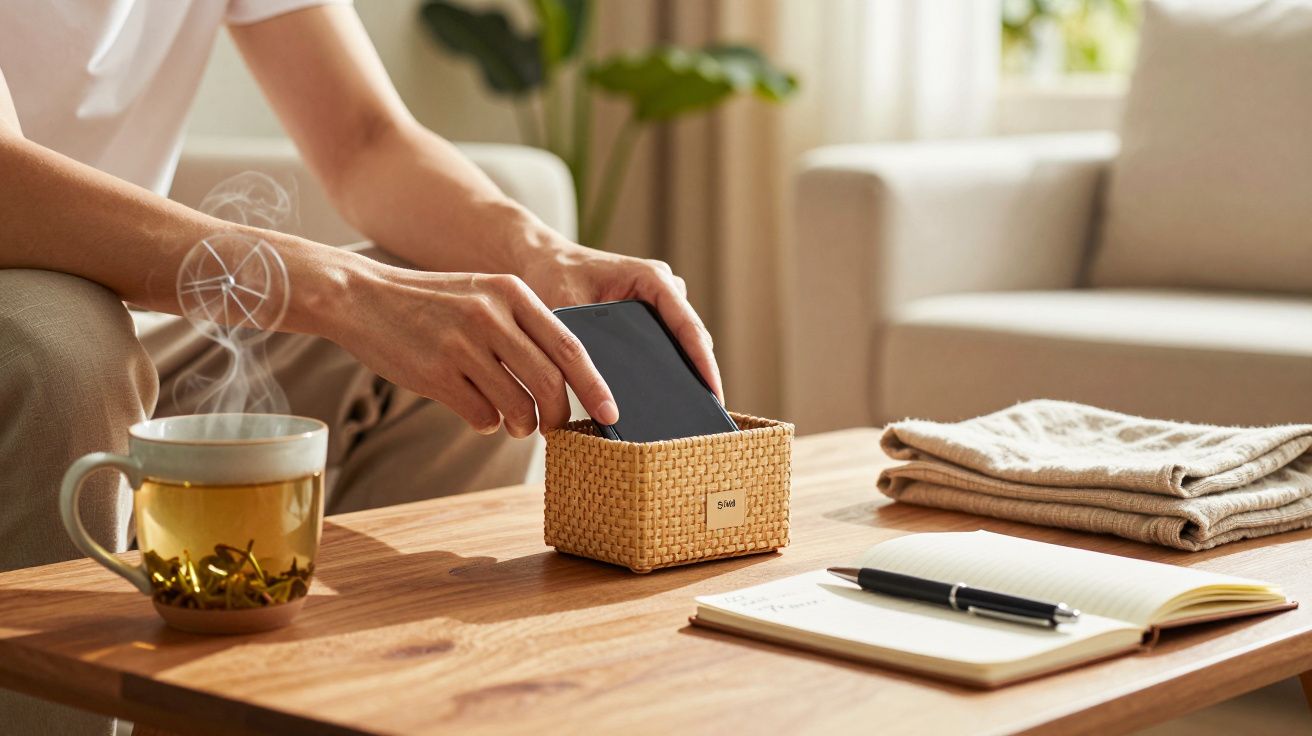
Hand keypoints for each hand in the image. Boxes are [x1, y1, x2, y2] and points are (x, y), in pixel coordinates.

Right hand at [329, 257, 618, 437]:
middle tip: (559, 428)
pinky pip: (481, 416)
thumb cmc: (431, 303)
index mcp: (512, 293)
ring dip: (523, 425)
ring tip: (516, 423)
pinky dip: (486, 424)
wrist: (361, 297)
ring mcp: (462, 345)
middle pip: (550, 382)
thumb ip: (523, 327)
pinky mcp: (436, 373)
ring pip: (517, 405)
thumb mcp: (484, 295)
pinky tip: (477, 413)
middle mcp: (492, 316)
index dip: (596, 386)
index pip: (571, 347)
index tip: (612, 413)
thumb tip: (564, 379)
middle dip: (562, 415)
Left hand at [519, 242, 723, 402]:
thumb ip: (585, 345)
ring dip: (686, 369)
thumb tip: (604, 390)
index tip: (714, 393)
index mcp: (650, 278)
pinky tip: (661, 396)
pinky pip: (668, 341)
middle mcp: (662, 286)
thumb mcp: (566, 310)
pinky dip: (669, 365)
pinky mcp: (649, 313)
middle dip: (699, 372)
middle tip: (701, 414)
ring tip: (686, 411)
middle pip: (692, 336)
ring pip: (683, 340)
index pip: (688, 325)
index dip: (704, 362)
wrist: (538, 259)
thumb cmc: (550, 276)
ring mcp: (659, 300)